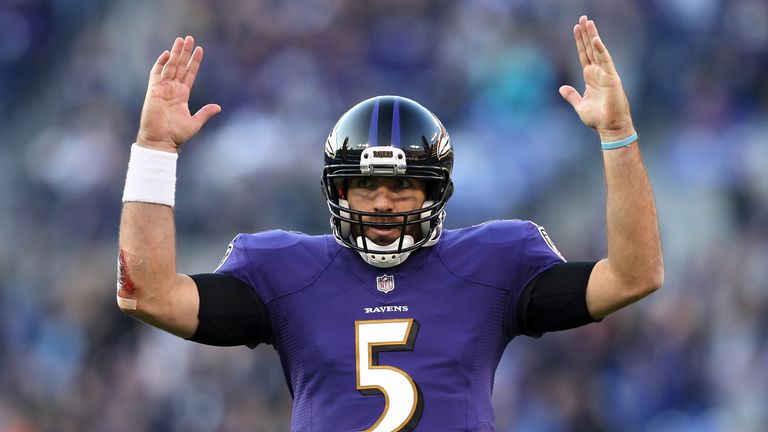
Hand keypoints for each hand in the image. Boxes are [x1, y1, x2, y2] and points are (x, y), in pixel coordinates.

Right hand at [136, 36, 220, 152]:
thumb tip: (218, 107)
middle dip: (185, 52)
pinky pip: (156, 74)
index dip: (194, 62)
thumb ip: (205, 113)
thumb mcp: (195, 123)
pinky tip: (168, 54)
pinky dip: (161, 63)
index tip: (199, 49)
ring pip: (170, 66)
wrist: (161, 141)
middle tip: (189, 38)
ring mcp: (163, 89)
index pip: (189, 73)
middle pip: (180, 66)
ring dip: (175, 53)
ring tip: (181, 40)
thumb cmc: (176, 135)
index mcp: (182, 94)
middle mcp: (172, 89)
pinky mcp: (154, 91)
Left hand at [559, 16, 633, 141]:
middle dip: (586, 34)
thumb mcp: (580, 105)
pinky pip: (605, 61)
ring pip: (598, 50)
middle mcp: (598, 73)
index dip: (580, 42)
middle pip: (590, 49)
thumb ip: (571, 95)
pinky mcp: (611, 78)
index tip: (575, 28)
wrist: (610, 127)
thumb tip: (561, 88)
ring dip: (592, 36)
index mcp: (590, 77)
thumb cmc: (598, 118)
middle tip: (582, 18)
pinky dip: (600, 50)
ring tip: (588, 22)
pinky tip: (595, 39)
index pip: (583, 55)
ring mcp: (605, 74)